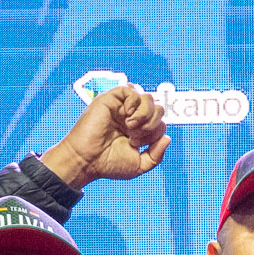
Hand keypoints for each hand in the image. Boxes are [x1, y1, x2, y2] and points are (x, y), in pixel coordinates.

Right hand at [44, 83, 167, 187]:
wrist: (86, 161)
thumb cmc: (108, 164)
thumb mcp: (140, 165)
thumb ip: (157, 154)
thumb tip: (168, 137)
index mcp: (139, 130)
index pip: (161, 122)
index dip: (155, 133)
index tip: (136, 144)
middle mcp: (131, 117)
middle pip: (158, 108)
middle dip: (152, 124)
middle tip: (134, 136)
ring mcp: (121, 107)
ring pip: (147, 98)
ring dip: (145, 114)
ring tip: (130, 127)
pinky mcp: (109, 99)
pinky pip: (130, 89)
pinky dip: (134, 102)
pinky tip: (126, 117)